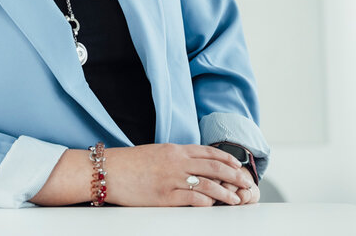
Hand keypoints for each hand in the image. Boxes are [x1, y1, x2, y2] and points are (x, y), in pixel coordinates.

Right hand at [105, 143, 253, 206]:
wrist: (108, 170)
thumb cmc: (130, 163)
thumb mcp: (156, 153)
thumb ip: (176, 157)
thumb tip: (194, 165)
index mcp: (175, 150)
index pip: (208, 152)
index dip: (227, 159)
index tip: (239, 166)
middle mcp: (176, 162)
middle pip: (214, 167)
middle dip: (234, 175)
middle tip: (247, 183)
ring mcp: (171, 179)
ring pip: (208, 184)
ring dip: (226, 192)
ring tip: (236, 199)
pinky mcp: (164, 196)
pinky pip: (192, 199)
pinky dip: (206, 202)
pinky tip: (213, 205)